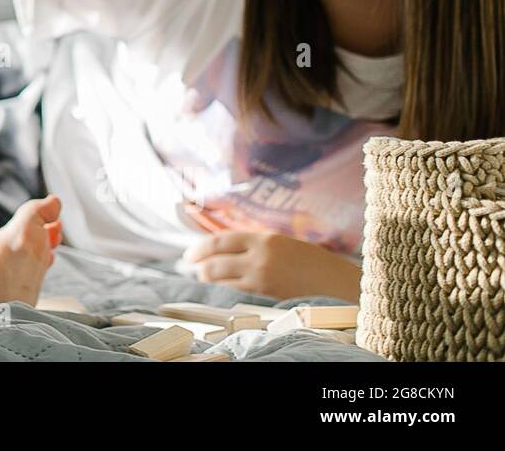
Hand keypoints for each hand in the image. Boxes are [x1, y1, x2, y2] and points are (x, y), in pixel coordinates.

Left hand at [184, 230, 361, 301]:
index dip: (202, 247)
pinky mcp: (267, 297)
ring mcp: (262, 278)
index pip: (222, 240)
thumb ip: (261, 245)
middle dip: (200, 265)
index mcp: (266, 238)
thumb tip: (231, 249)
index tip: (191, 253)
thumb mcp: (288, 245)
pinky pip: (236, 293)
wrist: (343, 287)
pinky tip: (222, 290)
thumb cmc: (319, 266)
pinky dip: (225, 290)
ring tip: (204, 278)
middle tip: (193, 267)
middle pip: (216, 260)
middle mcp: (260, 256)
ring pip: (222, 279)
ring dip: (209, 279)